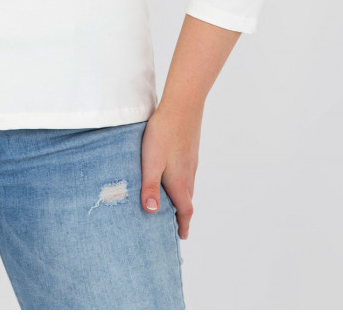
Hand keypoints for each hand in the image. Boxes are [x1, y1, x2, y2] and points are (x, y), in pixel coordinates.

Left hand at [140, 105, 199, 238]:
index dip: (183, 225)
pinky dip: (182, 181)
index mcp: (180, 182)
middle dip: (181, 214)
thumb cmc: (163, 134)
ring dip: (182, 197)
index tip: (181, 237)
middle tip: (173, 223)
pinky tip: (173, 172)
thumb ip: (150, 187)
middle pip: (187, 200)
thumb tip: (152, 212)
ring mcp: (191, 161)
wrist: (182, 106)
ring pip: (188, 185)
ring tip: (171, 202)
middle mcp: (189, 174)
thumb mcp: (151, 162)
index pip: (185, 211)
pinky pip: (188, 172)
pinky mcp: (190, 149)